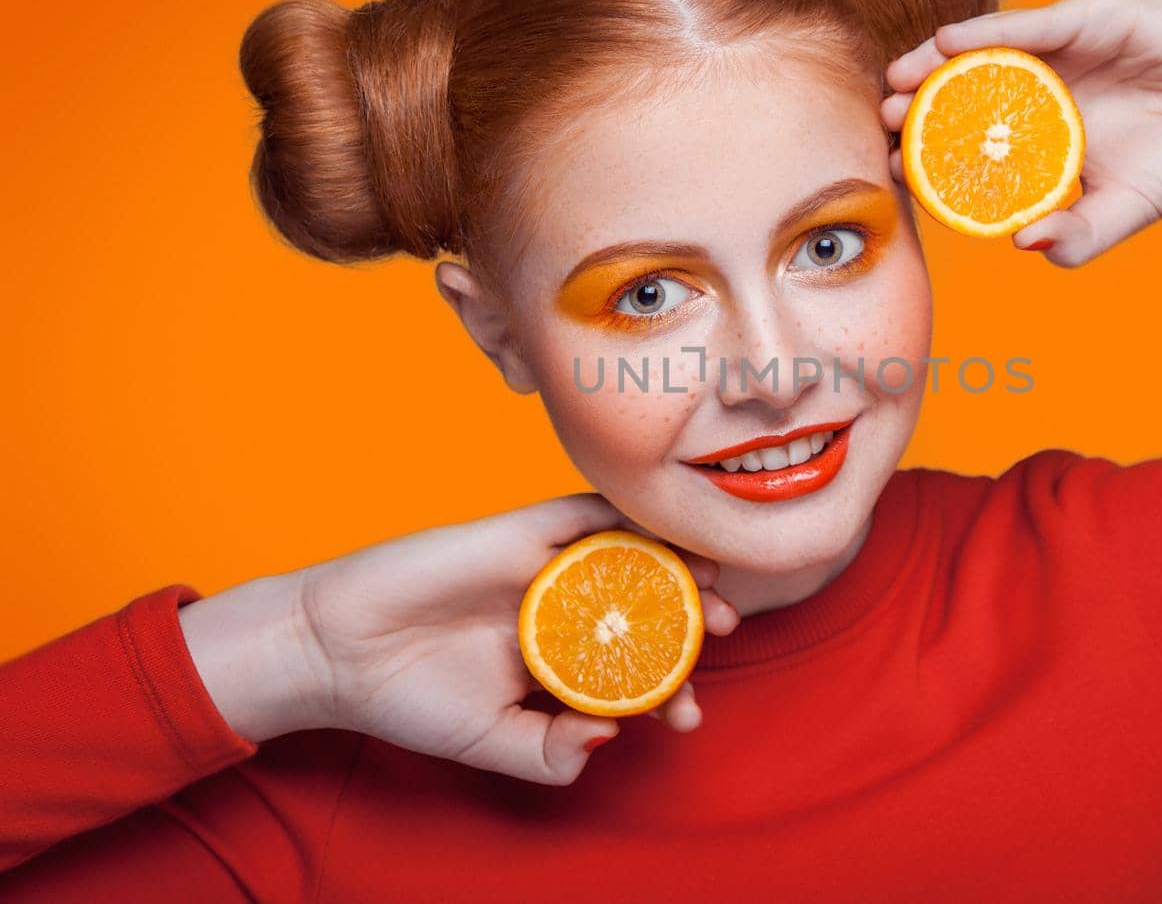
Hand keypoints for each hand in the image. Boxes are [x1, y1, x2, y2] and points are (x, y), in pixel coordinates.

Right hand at [179, 494, 739, 784]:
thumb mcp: (489, 743)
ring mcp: (546, 567)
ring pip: (630, 555)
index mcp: (560, 661)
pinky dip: (625, 518)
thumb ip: (550, 751)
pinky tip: (664, 534)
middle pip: (649, 606)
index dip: (672, 689)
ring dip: (677, 566)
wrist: (333, 650)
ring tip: (714, 589)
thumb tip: (612, 736)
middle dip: (694, 619)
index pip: (636, 670)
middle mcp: (563, 610)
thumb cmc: (407, 699)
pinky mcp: (520, 530)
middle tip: (724, 631)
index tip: (686, 717)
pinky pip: (583, 514)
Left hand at [880, 0, 1161, 266]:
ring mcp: (1069, 50)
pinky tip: (950, 45)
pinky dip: (992, 30)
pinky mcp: (1099, 17)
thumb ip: (1080, 235)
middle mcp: (1045, 88)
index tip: (887, 170)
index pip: (972, 142)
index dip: (927, 153)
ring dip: (936, 65)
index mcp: (1044, 135)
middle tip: (880, 123)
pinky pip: (1036, 23)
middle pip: (966, 93)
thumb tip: (1026, 246)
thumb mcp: (1128, 209)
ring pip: (989, 51)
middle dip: (919, 107)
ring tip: (898, 83)